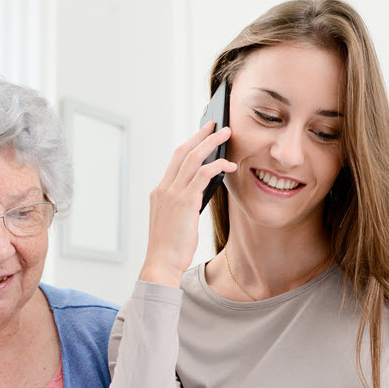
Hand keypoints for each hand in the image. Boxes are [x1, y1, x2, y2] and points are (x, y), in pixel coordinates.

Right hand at [139, 122, 236, 286]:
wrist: (161, 264)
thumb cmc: (171, 247)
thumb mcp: (176, 220)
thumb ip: (186, 202)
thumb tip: (205, 189)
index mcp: (159, 192)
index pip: (175, 160)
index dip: (190, 145)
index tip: (202, 135)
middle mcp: (163, 188)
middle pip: (182, 151)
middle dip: (201, 135)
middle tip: (216, 123)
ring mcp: (172, 193)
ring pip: (193, 157)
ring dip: (211, 142)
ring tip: (226, 134)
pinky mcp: (184, 202)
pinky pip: (202, 174)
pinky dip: (217, 166)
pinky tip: (230, 166)